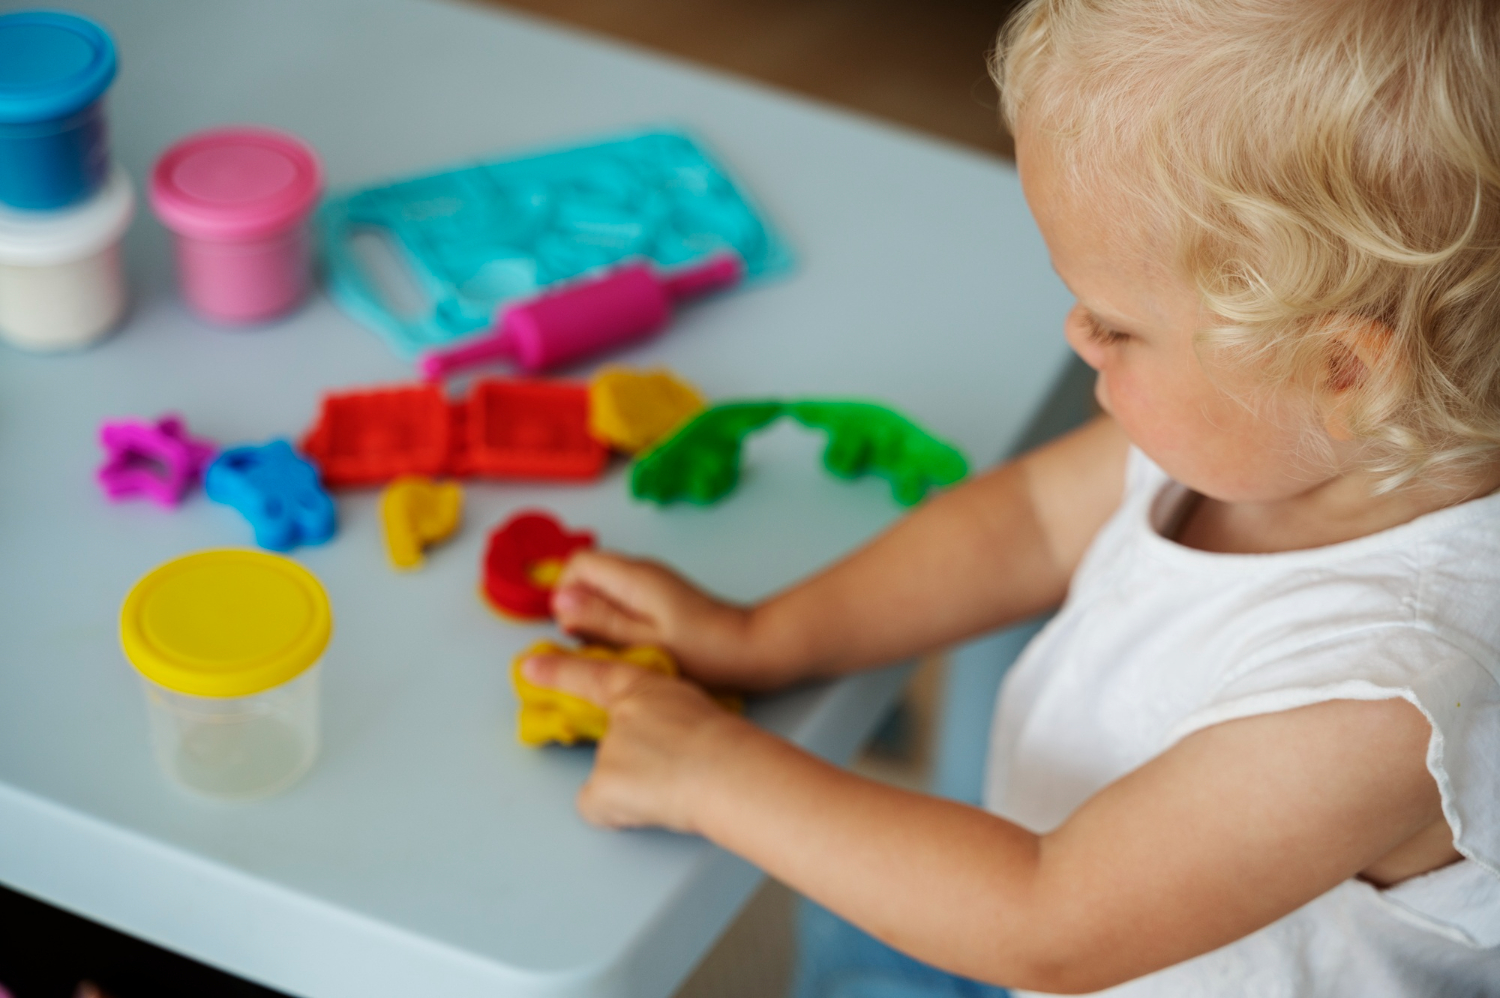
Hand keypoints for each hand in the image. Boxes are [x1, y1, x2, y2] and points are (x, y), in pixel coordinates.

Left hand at [522, 651, 755, 830]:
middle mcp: (619, 715)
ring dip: (636, 789)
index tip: (529, 668)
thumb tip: (664, 741)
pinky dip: (620, 814)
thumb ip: (665, 715)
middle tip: (670, 768)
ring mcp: (608, 751)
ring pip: (611, 781)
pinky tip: (652, 807)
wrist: (728, 768)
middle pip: (610, 745)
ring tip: (676, 788)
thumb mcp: (695, 709)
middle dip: (631, 761)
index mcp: (646, 688)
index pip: (596, 676)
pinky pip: (601, 809)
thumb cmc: (729, 743)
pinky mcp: (602, 786)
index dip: (560, 672)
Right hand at [551, 550, 793, 689]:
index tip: (575, 630)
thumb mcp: (642, 641)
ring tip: (620, 648)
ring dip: (599, 618)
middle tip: (599, 644)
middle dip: (580, 609)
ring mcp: (650, 582)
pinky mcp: (659, 596)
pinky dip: (617, 622)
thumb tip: (560, 601)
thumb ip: (599, 620)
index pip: (577, 563)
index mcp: (633, 576)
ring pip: (603, 590)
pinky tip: (634, 646)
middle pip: (587, 576)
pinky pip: (622, 600)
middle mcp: (640, 570)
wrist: (748, 648)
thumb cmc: (701, 650)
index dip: (565, 594)